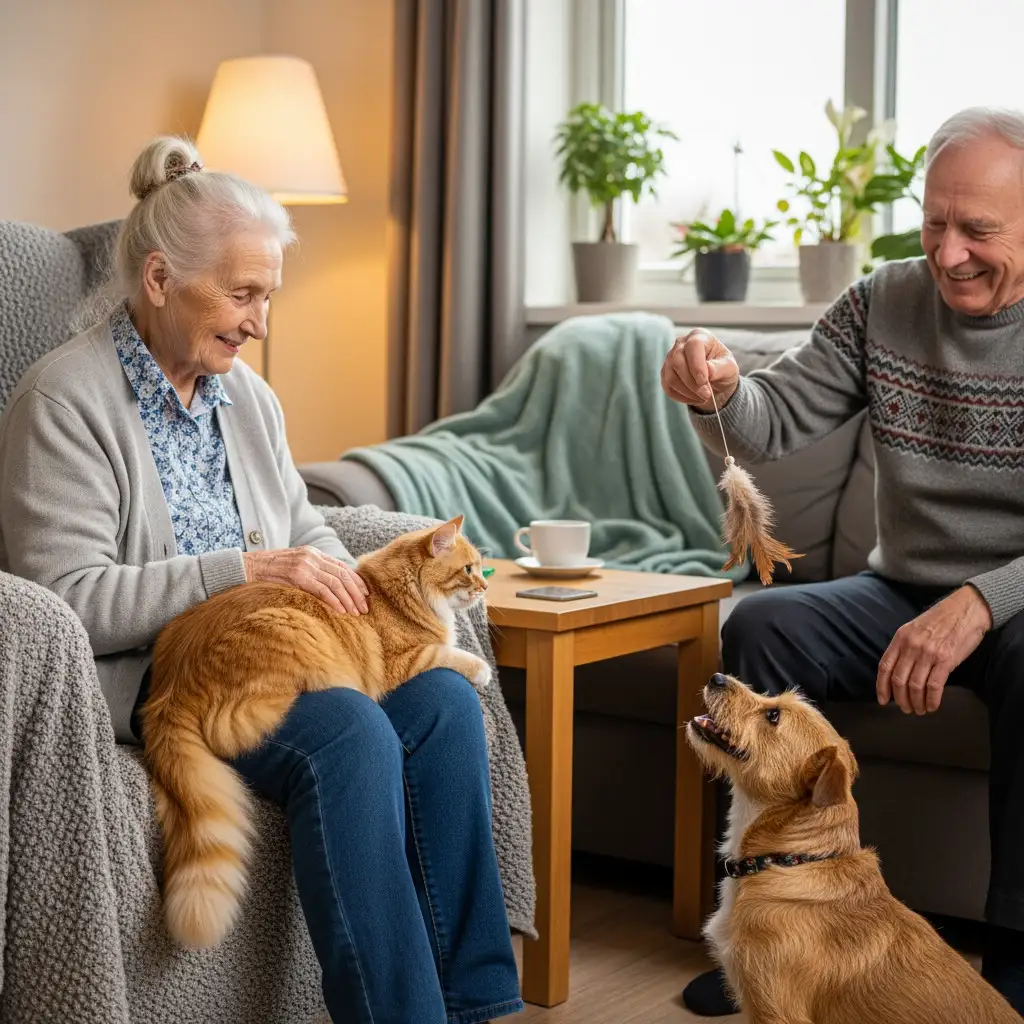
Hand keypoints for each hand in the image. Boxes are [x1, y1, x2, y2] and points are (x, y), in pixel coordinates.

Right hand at [243, 546, 368, 614]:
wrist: (246, 568)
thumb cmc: (269, 573)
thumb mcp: (294, 568)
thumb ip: (311, 573)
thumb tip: (331, 590)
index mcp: (313, 553)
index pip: (342, 567)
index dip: (356, 581)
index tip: (365, 595)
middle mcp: (312, 556)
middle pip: (343, 575)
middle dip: (356, 593)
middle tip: (365, 608)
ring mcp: (305, 565)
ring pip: (336, 583)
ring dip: (348, 599)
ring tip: (356, 613)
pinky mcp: (297, 575)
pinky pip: (322, 589)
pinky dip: (334, 601)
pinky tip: (341, 610)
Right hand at [660, 328, 740, 412]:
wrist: (715, 380)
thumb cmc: (723, 369)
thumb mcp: (729, 368)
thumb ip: (720, 368)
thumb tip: (708, 372)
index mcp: (699, 336)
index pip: (693, 346)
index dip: (697, 365)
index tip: (704, 381)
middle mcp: (681, 344)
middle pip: (678, 362)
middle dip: (692, 382)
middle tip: (707, 394)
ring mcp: (670, 358)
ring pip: (671, 377)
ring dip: (688, 392)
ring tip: (703, 397)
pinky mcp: (665, 373)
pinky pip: (668, 387)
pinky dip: (682, 397)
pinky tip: (694, 398)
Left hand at [876, 585, 991, 714]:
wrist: (966, 608)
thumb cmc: (941, 619)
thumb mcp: (914, 628)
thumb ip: (904, 646)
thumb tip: (897, 670)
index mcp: (901, 638)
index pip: (885, 667)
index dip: (882, 687)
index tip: (883, 700)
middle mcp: (912, 646)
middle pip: (899, 680)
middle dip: (900, 699)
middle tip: (905, 709)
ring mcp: (928, 653)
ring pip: (915, 686)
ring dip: (916, 702)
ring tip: (919, 710)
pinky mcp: (946, 660)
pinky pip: (934, 686)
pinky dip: (932, 700)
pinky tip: (933, 706)